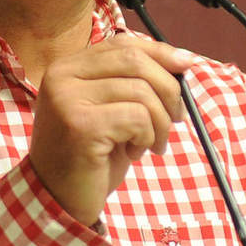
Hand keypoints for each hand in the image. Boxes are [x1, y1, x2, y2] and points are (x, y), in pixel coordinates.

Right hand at [28, 35, 191, 225]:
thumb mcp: (110, 110)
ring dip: (159, 122)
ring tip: (150, 144)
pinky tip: (134, 153)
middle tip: (176, 118)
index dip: (160, 52)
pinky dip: (147, 136)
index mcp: (68, 67)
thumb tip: (183, 61)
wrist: (57, 202)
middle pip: (135, 60)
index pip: (122, 43)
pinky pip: (137, 117)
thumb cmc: (90, 157)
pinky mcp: (80, 124)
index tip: (188, 65)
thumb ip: (132, 82)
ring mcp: (68, 99)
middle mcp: (62, 76)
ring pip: (141, 91)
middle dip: (168, 88)